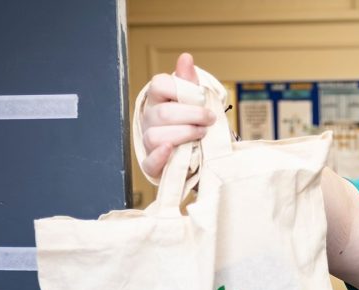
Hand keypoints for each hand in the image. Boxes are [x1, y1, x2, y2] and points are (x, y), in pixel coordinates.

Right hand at [138, 52, 214, 180]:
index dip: (181, 90)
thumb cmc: (193, 122)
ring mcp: (149, 141)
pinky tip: (170, 149)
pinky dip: (159, 157)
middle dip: (192, 116)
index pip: (158, 85)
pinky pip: (149, 162)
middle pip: (163, 113)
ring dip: (183, 135)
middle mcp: (150, 118)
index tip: (200, 98)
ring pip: (155, 136)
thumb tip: (186, 58)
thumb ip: (189, 81)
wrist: (198, 151)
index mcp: (158, 99)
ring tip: (201, 135)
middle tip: (210, 120)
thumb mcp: (195, 100)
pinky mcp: (153, 163)